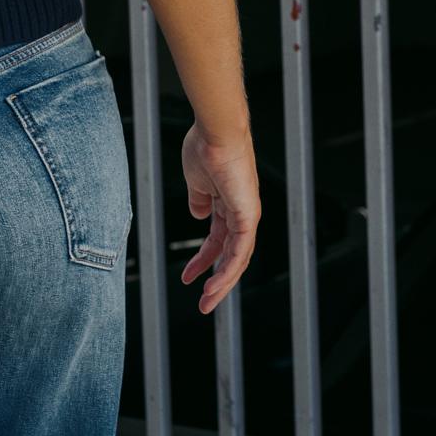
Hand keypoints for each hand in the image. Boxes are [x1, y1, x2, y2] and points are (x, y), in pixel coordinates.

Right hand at [179, 120, 258, 314]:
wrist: (214, 133)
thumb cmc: (204, 148)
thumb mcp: (197, 183)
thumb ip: (199, 200)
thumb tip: (198, 214)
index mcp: (229, 205)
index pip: (218, 241)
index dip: (203, 260)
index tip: (188, 277)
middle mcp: (242, 213)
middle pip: (231, 256)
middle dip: (216, 280)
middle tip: (204, 303)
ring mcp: (247, 216)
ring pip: (238, 259)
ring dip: (222, 283)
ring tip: (207, 302)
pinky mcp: (248, 216)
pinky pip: (240, 251)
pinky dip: (228, 270)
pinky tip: (216, 285)